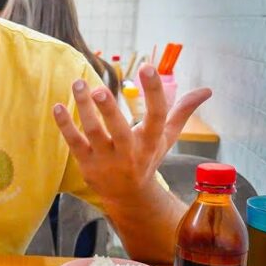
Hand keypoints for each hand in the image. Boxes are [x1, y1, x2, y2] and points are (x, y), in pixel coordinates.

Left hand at [53, 64, 211, 200]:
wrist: (128, 197)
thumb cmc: (147, 159)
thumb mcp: (166, 137)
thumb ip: (182, 112)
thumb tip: (207, 90)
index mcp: (151, 142)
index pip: (156, 116)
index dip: (154, 92)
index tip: (147, 68)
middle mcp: (130, 153)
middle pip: (120, 130)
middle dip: (109, 110)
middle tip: (99, 89)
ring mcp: (107, 160)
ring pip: (94, 133)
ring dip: (84, 109)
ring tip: (79, 83)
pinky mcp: (87, 164)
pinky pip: (74, 143)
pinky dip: (65, 125)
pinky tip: (58, 106)